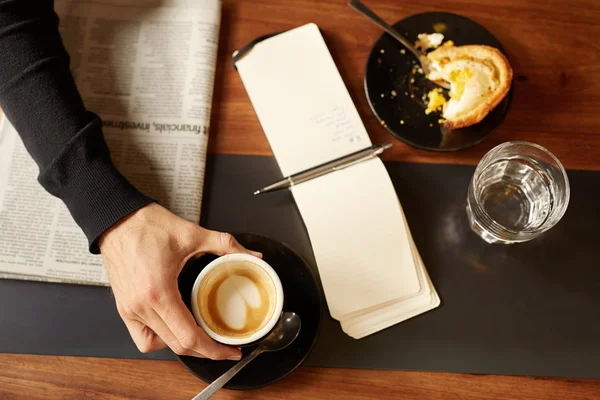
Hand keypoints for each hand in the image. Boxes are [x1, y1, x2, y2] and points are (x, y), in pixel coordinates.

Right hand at [98, 203, 260, 359]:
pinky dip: (160, 338)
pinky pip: (141, 336)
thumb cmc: (147, 225)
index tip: (230, 351)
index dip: (213, 350)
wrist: (115, 218)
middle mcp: (141, 306)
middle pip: (177, 346)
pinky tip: (174, 326)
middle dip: (204, 351)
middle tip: (224, 346)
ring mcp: (129, 309)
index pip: (189, 336)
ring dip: (181, 345)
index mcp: (159, 292)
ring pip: (158, 345)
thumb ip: (226, 245)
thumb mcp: (192, 234)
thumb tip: (251, 256)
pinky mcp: (123, 307)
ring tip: (200, 335)